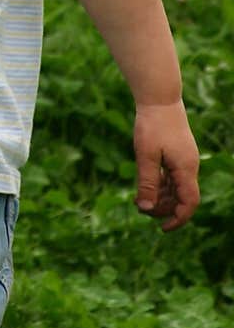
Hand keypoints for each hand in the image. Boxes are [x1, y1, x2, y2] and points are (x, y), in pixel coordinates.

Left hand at [133, 100, 199, 230]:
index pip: (189, 203)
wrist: (159, 98)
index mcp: (185, 169)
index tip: (162, 228)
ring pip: (176, 188)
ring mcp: (184, 161)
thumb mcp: (146, 155)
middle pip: (181, 198)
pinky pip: (172, 177)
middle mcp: (189, 167)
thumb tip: (145, 208)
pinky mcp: (178, 155)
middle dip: (163, 208)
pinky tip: (145, 186)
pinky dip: (160, 185)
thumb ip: (147, 182)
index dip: (178, 219)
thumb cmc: (152, 125)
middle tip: (140, 208)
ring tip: (138, 200)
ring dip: (160, 197)